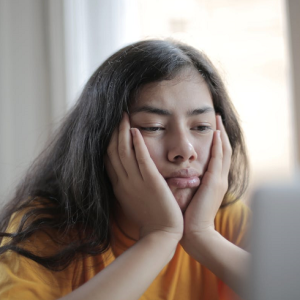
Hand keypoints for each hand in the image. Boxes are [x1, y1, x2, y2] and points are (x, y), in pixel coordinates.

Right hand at [105, 113, 182, 239]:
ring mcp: (136, 181)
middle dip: (113, 132)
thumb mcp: (132, 200)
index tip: (109, 129)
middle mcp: (124, 182)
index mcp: (119, 186)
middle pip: (113, 152)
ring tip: (124, 116)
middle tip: (116, 116)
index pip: (108, 160)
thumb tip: (125, 173)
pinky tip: (135, 130)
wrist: (161, 234)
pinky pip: (141, 159)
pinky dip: (137, 144)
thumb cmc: (149, 218)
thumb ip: (127, 185)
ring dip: (123, 132)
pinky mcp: (151, 182)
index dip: (107, 142)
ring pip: (124, 152)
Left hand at [181, 115, 231, 242]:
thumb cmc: (188, 216)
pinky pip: (218, 159)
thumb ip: (187, 182)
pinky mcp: (215, 182)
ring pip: (224, 151)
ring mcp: (219, 179)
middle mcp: (219, 178)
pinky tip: (216, 133)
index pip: (217, 156)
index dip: (215, 141)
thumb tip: (176, 173)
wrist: (196, 233)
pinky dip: (218, 145)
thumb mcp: (190, 195)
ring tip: (217, 119)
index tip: (211, 127)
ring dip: (221, 133)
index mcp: (213, 181)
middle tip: (216, 117)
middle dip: (220, 132)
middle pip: (223, 149)